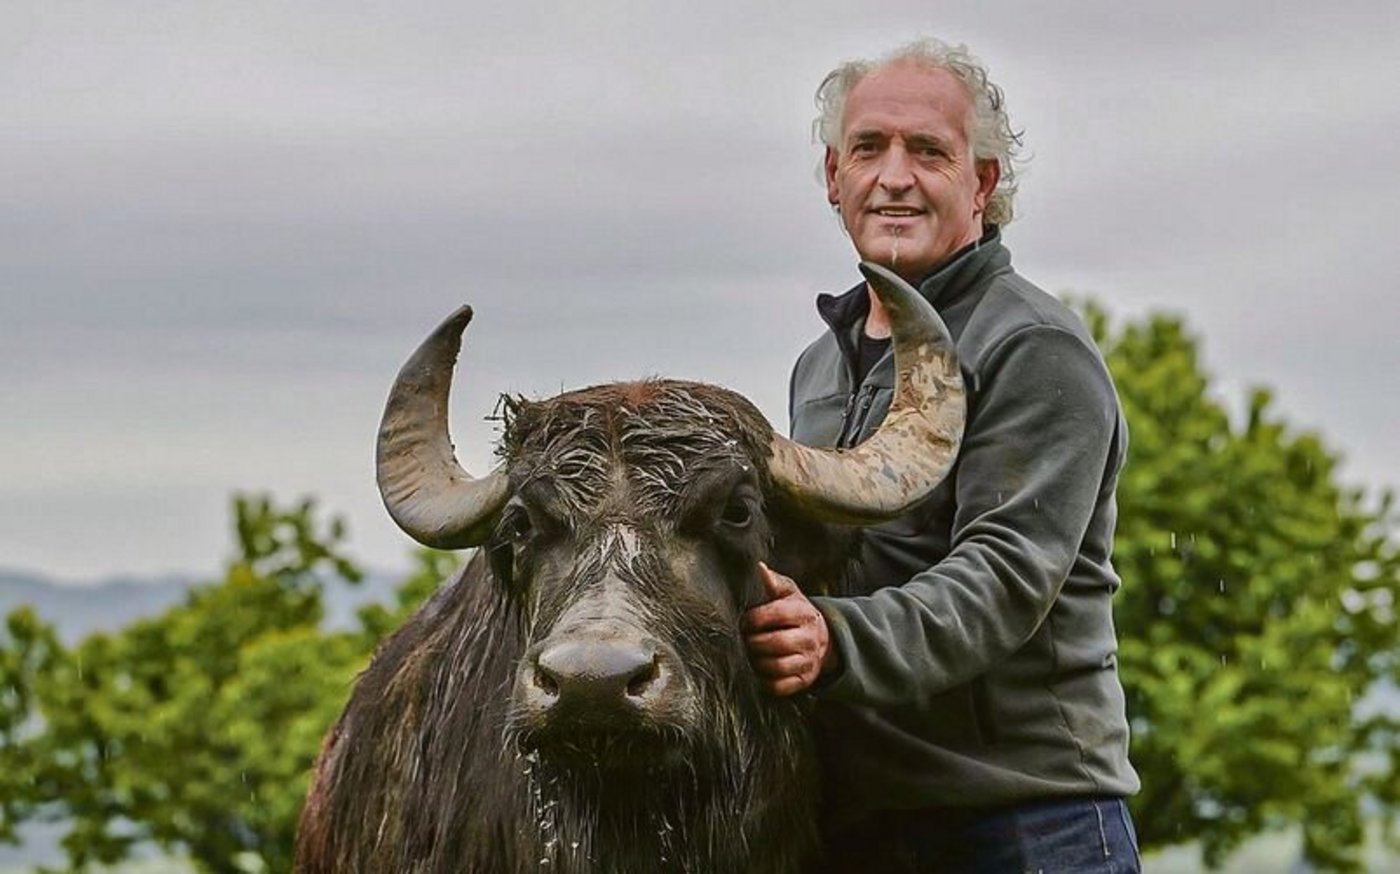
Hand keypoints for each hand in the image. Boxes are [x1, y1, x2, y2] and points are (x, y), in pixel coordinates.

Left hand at [742, 562, 838, 695]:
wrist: (822, 639)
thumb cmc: (796, 614)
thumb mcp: (790, 595)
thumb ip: (775, 583)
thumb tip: (760, 568)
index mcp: (804, 613)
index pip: (776, 615)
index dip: (754, 619)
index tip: (744, 621)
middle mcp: (809, 638)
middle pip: (776, 643)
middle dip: (753, 642)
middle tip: (744, 639)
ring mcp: (808, 661)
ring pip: (777, 666)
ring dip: (757, 662)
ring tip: (750, 654)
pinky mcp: (803, 680)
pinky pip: (780, 687)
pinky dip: (765, 681)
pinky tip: (759, 670)